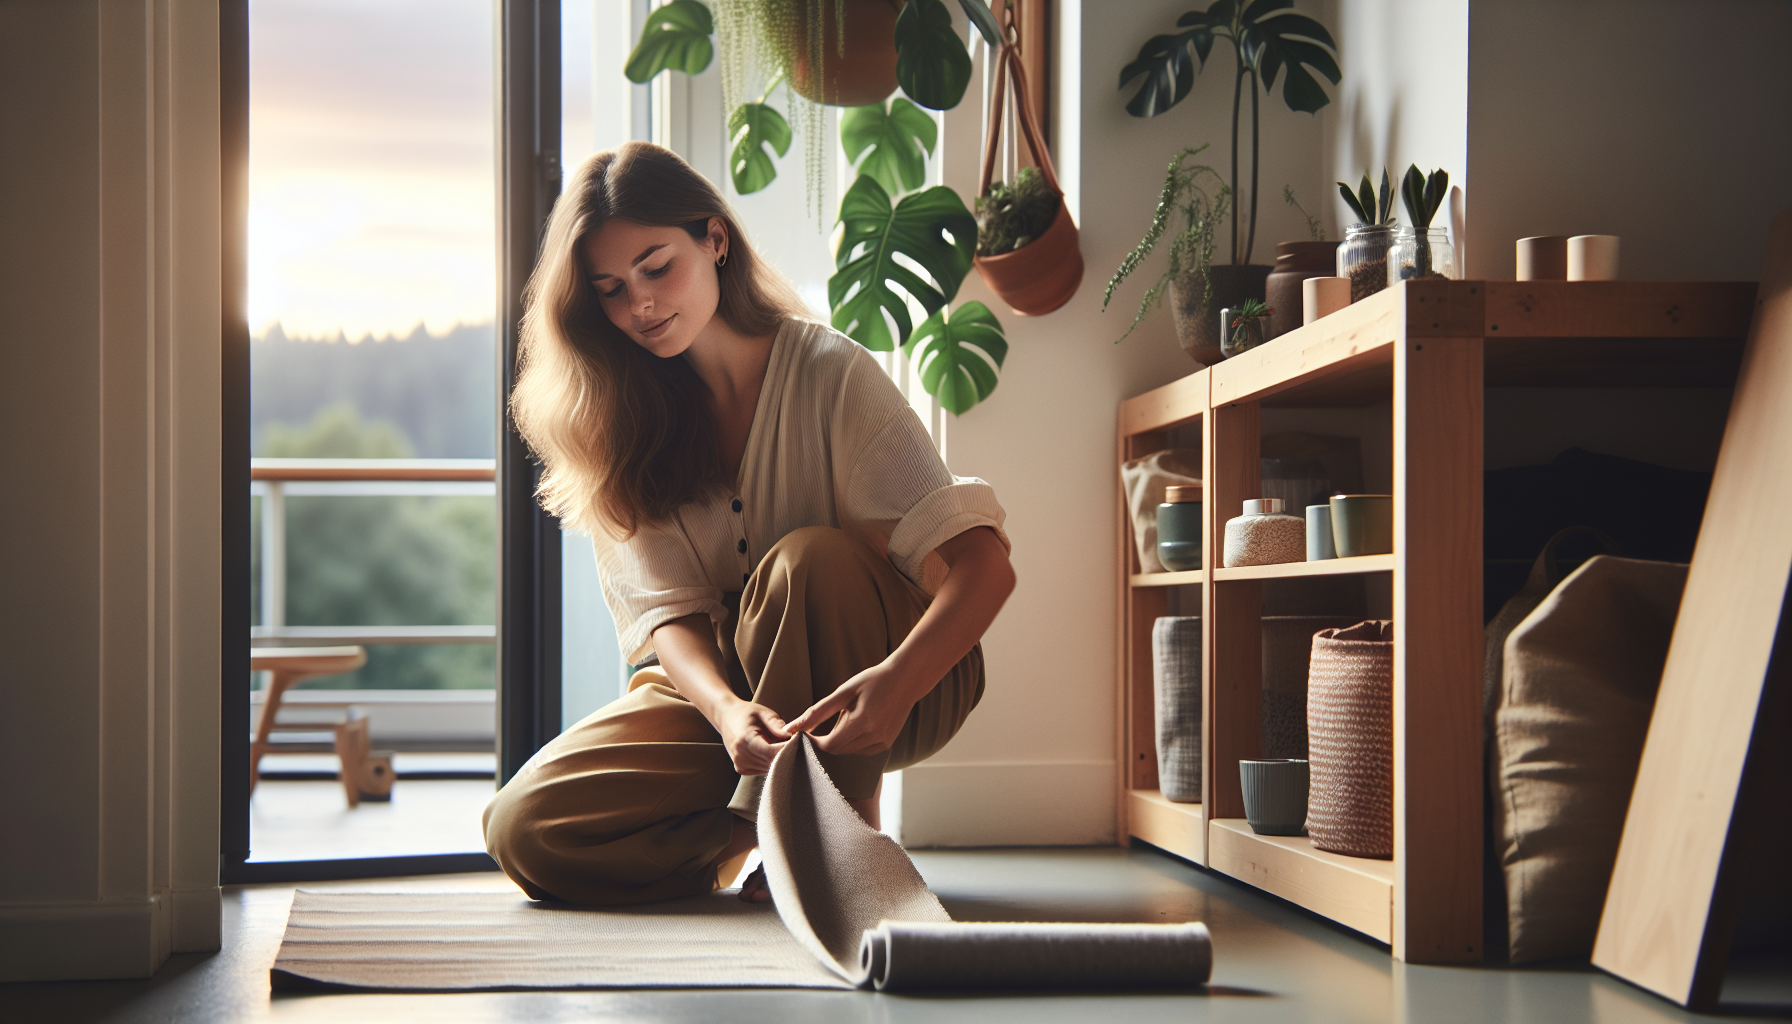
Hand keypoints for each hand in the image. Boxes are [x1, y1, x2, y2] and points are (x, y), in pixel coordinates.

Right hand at [714, 698, 791, 774]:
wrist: (726, 717)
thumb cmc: (746, 713)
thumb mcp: (763, 712)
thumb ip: (777, 725)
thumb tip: (791, 736)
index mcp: (744, 740)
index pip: (772, 752)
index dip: (788, 748)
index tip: (799, 740)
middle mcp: (740, 756)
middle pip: (772, 762)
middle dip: (787, 754)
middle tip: (797, 742)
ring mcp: (740, 764)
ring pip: (770, 768)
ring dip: (780, 759)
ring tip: (785, 745)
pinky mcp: (742, 769)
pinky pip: (764, 770)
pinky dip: (772, 762)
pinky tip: (774, 751)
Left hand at [785, 663, 917, 756]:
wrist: (906, 679)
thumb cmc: (873, 680)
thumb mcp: (844, 692)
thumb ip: (818, 711)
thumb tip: (793, 727)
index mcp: (862, 722)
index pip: (829, 746)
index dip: (814, 743)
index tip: (804, 734)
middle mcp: (874, 736)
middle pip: (838, 751)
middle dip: (825, 741)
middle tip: (821, 724)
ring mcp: (883, 742)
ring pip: (849, 752)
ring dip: (840, 741)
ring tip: (845, 717)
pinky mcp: (887, 744)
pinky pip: (861, 750)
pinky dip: (853, 742)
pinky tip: (857, 723)